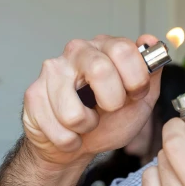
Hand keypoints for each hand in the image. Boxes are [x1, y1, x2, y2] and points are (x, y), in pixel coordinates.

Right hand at [22, 35, 161, 165]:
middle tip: (110, 108)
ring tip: (87, 121)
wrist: (77, 145)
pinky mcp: (33, 94)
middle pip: (100, 69)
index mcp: (106, 47)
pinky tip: (69, 131)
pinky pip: (59, 128)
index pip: (125, 50)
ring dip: (88, 126)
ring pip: (75, 111)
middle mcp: (77, 52)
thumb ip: (151, 73)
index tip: (135, 93)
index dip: (136, 80)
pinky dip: (70, 140)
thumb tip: (151, 41)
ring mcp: (52, 71)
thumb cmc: (109, 120)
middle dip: (113, 101)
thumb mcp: (141, 99)